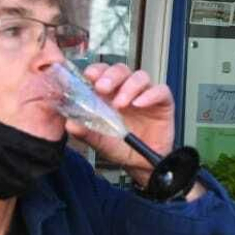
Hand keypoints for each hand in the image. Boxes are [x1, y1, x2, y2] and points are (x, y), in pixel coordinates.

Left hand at [65, 63, 176, 187]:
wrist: (142, 164)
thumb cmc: (120, 148)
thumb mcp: (99, 141)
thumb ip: (86, 132)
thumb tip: (70, 124)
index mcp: (109, 95)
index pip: (102, 73)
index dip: (96, 71)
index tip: (89, 76)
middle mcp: (127, 90)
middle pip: (121, 70)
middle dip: (111, 76)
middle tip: (102, 87)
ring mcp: (145, 95)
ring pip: (140, 76)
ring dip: (129, 86)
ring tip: (121, 104)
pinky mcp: (163, 102)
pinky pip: (160, 91)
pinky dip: (150, 95)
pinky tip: (140, 104)